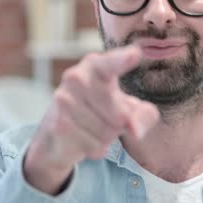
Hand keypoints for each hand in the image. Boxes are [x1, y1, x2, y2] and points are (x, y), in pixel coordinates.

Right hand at [23, 45, 159, 193]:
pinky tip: (83, 138)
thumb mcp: (130, 110)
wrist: (59, 134)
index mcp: (96, 66)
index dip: (122, 60)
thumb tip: (134, 130)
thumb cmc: (102, 112)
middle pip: (120, 115)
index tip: (135, 53)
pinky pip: (93, 145)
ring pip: (107, 132)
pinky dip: (95, 148)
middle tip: (107, 118)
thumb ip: (144, 115)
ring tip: (92, 127)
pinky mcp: (58, 124)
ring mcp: (64, 100)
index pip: (110, 64)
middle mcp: (76, 77)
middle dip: (120, 124)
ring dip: (106, 137)